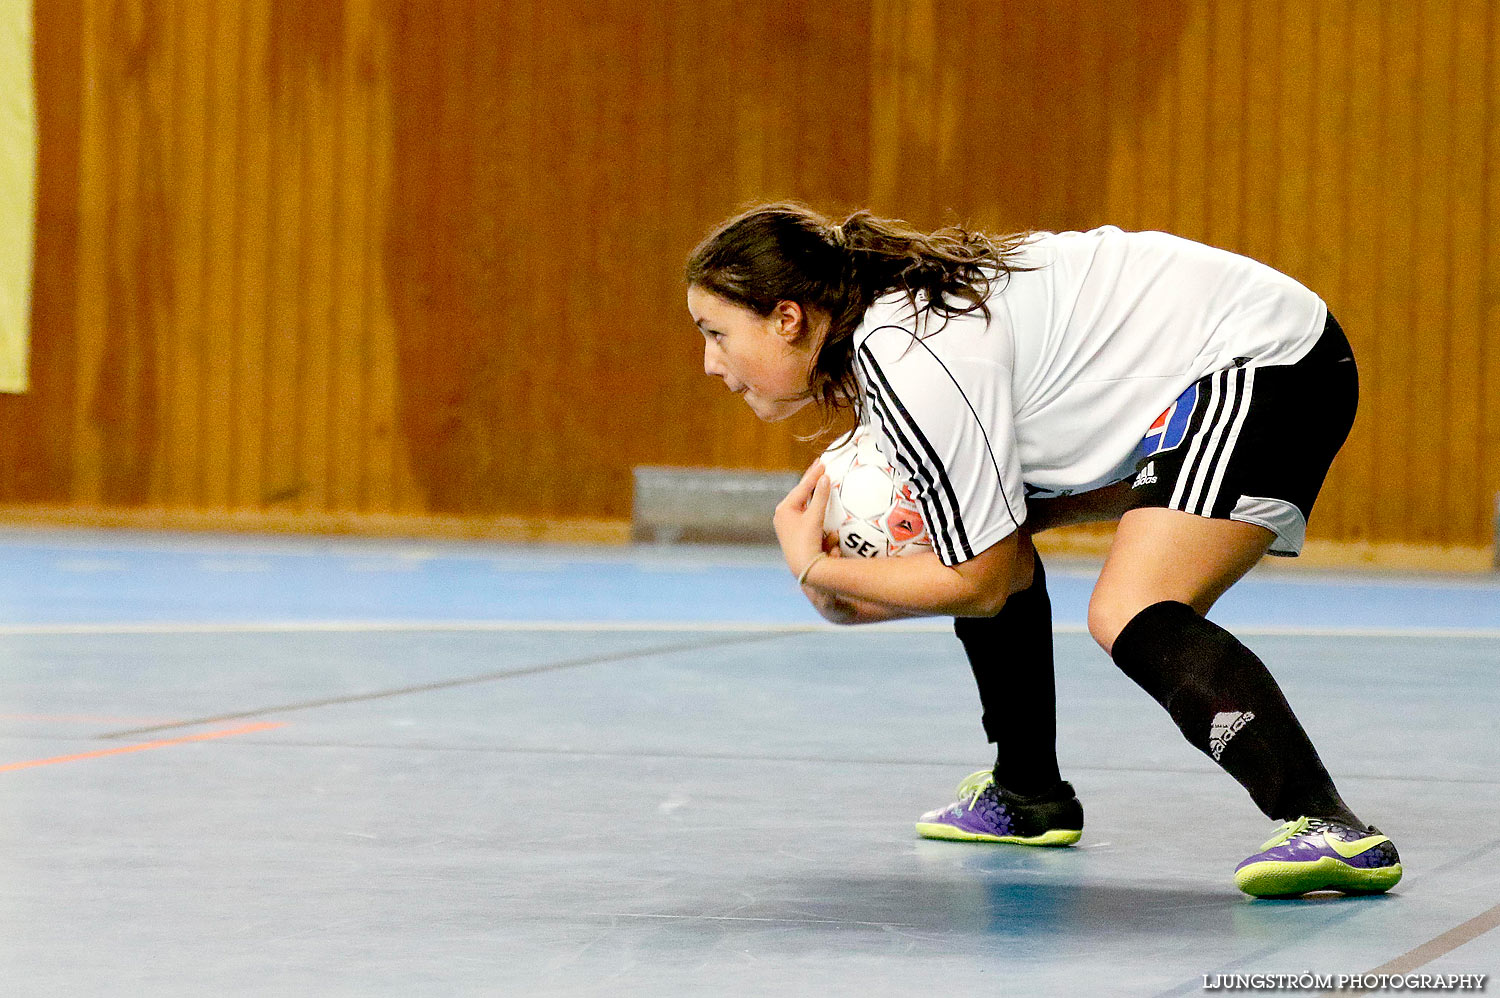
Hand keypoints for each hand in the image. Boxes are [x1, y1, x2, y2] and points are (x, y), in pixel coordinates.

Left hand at [774, 461, 829, 578]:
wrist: (803, 568)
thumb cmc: (807, 542)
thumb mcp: (815, 518)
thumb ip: (820, 497)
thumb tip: (825, 477)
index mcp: (784, 508)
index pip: (802, 486)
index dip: (814, 474)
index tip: (823, 461)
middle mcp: (783, 514)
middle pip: (800, 492)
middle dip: (811, 479)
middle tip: (820, 464)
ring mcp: (788, 523)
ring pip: (803, 501)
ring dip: (812, 490)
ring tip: (819, 477)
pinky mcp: (794, 531)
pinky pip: (806, 513)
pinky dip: (813, 505)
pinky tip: (819, 498)